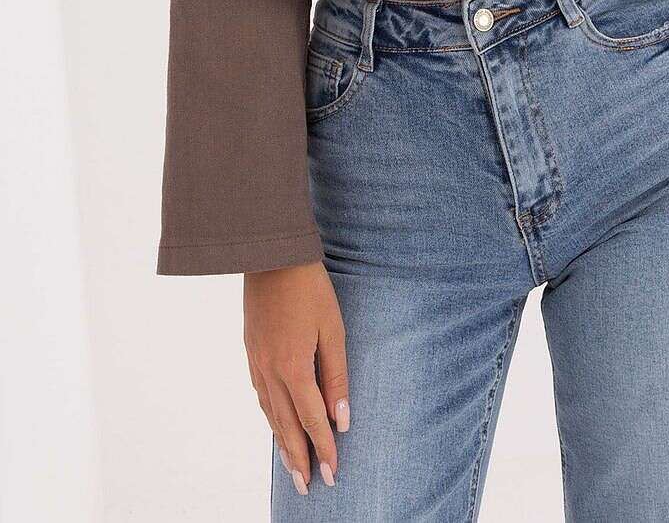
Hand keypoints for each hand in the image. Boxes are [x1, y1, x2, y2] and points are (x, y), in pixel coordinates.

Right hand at [243, 260, 349, 494]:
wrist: (271, 255)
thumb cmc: (309, 288)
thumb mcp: (332, 328)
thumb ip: (336, 375)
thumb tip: (342, 417)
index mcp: (294, 367)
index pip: (312, 420)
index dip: (324, 449)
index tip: (332, 474)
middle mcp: (270, 371)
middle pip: (286, 426)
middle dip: (299, 459)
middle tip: (309, 487)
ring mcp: (256, 362)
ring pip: (270, 414)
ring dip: (282, 443)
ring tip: (293, 466)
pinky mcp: (251, 351)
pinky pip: (261, 395)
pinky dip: (270, 416)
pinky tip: (276, 422)